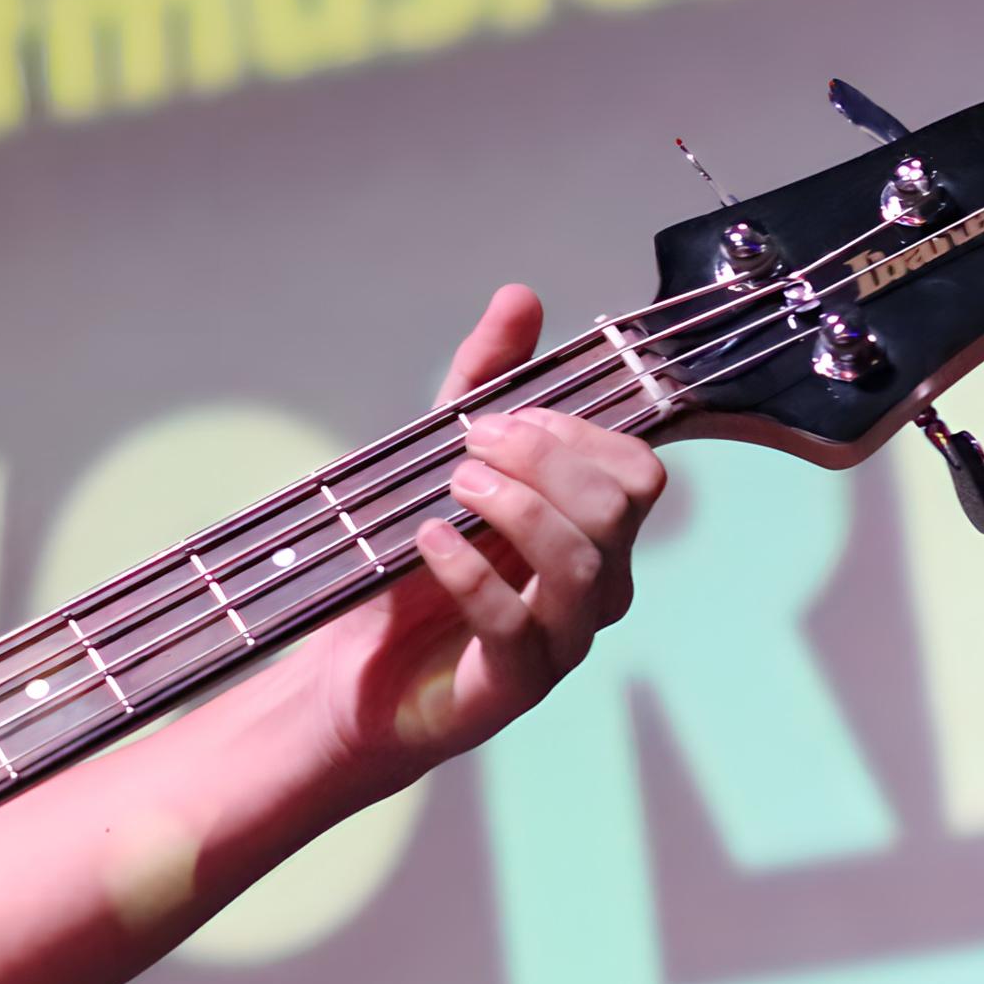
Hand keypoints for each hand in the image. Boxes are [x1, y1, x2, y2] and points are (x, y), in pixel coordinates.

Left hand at [305, 284, 666, 782]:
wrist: (347, 677)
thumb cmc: (405, 571)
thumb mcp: (433, 462)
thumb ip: (479, 385)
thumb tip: (520, 297)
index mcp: (591, 531)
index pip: (636, 468)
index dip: (575, 432)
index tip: (499, 418)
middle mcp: (595, 585)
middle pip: (622, 506)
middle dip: (547, 459)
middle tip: (469, 445)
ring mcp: (561, 639)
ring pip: (586, 563)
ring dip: (516, 507)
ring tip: (452, 487)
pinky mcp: (513, 686)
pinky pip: (518, 626)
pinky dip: (472, 573)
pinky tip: (429, 540)